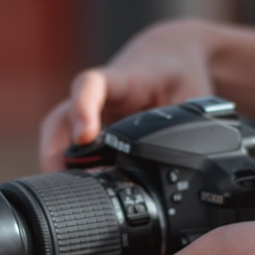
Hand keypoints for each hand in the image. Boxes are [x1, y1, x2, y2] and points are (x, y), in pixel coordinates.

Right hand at [38, 19, 254, 171]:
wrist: (172, 56)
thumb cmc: (182, 76)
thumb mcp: (194, 99)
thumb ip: (192, 129)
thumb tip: (200, 173)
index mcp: (124, 79)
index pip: (92, 85)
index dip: (85, 107)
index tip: (86, 135)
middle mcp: (98, 95)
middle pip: (61, 117)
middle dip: (55, 150)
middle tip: (62, 183)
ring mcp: (90, 111)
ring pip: (58, 133)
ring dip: (54, 162)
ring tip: (62, 197)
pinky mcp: (89, 125)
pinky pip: (66, 144)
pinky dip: (65, 166)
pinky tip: (72, 191)